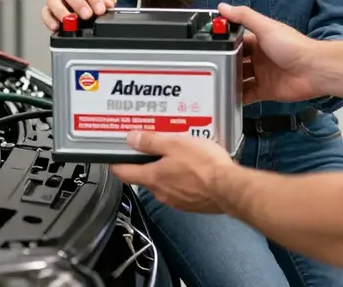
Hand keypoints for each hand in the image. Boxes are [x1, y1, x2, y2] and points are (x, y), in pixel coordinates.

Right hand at [41, 0, 116, 30]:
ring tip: (71, 21)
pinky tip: (57, 27)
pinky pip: (44, 12)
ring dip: (61, 10)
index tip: (100, 10)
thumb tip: (108, 4)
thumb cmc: (93, 0)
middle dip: (77, 2)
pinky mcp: (48, 9)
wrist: (87, 6)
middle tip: (87, 15)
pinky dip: (49, 20)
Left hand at [110, 131, 235, 213]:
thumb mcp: (175, 144)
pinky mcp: (192, 203)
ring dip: (166, 169)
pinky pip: (180, 188)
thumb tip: (131, 138)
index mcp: (153, 178)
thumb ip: (152, 142)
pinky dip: (181, 177)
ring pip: (164, 182)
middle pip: (145, 177)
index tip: (111, 159)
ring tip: (176, 152)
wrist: (230, 189)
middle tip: (152, 146)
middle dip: (146, 162)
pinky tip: (192, 167)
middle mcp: (161, 192)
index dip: (115, 165)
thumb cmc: (204, 165)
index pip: (124, 174)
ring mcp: (177, 200)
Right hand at [218, 3, 321, 103]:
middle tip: (208, 68)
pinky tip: (228, 98)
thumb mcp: (266, 27)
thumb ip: (244, 17)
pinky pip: (248, 95)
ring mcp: (262, 74)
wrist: (313, 70)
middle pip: (237, 60)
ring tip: (214, 84)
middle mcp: (260, 56)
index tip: (207, 45)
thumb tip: (223, 7)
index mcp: (259, 39)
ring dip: (230, 81)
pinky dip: (239, 97)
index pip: (237, 40)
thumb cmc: (292, 46)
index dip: (224, 42)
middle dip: (225, 63)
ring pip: (241, 78)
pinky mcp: (266, 91)